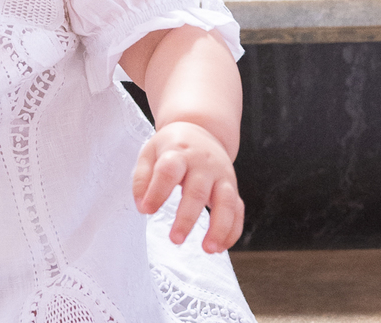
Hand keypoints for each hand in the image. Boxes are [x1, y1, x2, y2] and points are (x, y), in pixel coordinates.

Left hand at [131, 121, 243, 252]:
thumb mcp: (150, 152)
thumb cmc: (171, 147)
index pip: (168, 171)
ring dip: (219, 228)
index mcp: (179, 152)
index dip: (157, 192)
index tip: (146, 211)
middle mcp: (203, 163)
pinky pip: (238, 209)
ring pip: (226, 202)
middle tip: (175, 240)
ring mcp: (221, 175)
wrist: (202, 131)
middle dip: (187, 218)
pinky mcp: (232, 186)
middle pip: (198, 191)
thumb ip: (142, 178)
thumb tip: (142, 207)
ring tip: (208, 250)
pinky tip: (221, 247)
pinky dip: (233, 230)